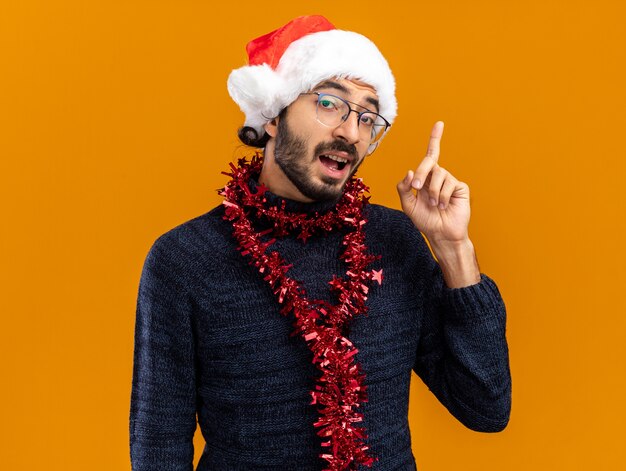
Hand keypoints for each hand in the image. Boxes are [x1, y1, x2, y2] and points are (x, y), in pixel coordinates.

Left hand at [396, 121, 470, 244]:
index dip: (435, 139)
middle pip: (430, 162)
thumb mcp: (408, 205)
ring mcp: (450, 181)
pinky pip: (448, 184)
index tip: (439, 124)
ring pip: (438, 174)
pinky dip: (442, 196)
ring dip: (433, 192)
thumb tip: (409, 172)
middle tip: (418, 188)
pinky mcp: (460, 187)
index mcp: (426, 178)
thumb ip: (404, 188)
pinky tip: (444, 206)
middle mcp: (438, 177)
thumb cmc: (425, 221)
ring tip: (435, 205)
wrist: (442, 234)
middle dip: (422, 173)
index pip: (430, 155)